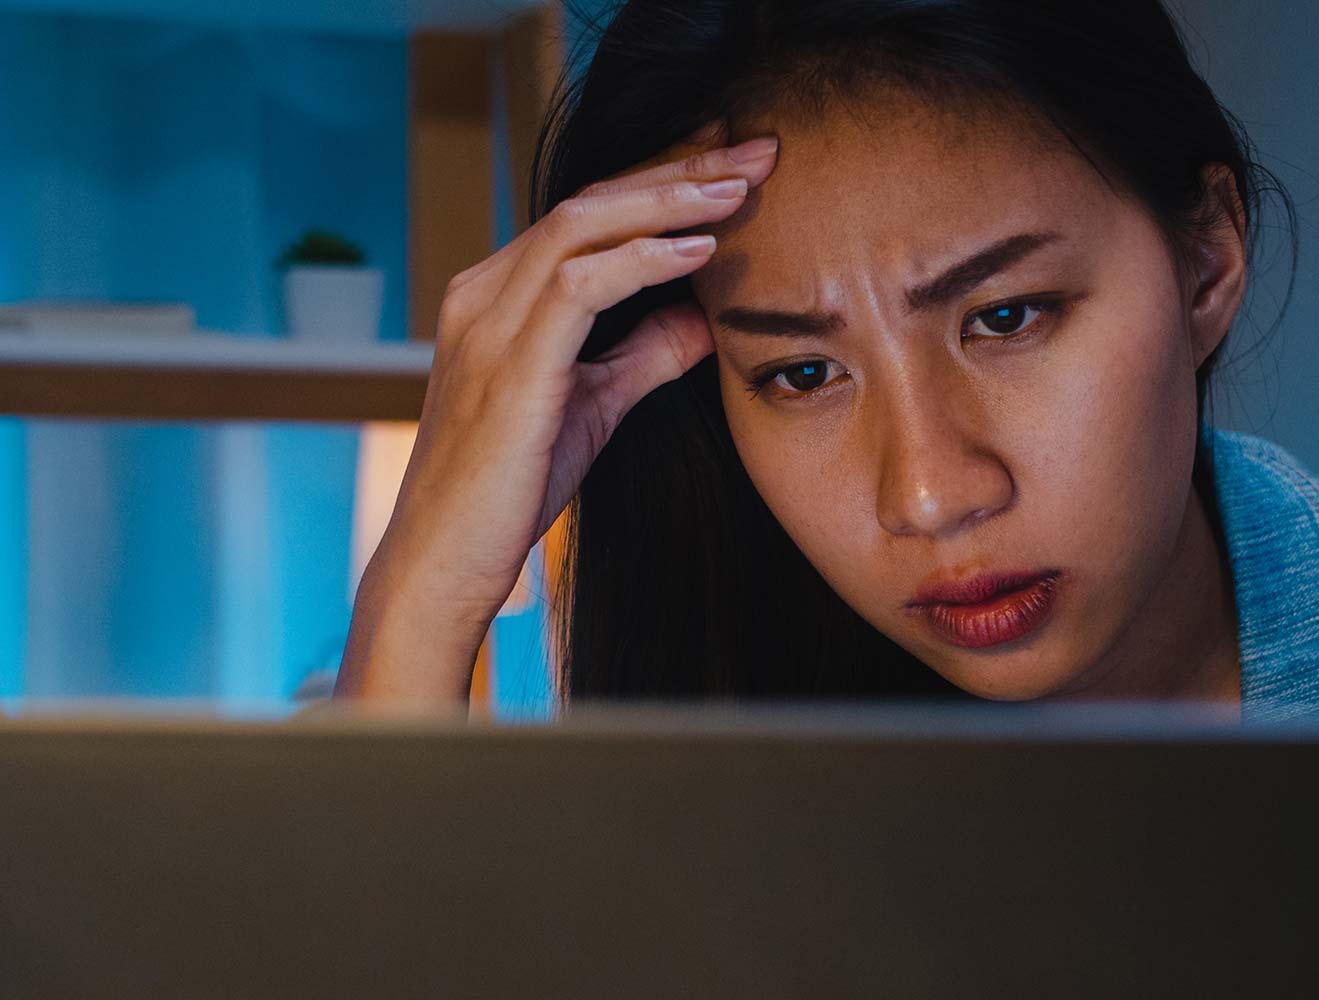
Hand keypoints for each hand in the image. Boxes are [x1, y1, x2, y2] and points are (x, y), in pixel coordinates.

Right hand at [335, 120, 777, 700]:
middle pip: (593, 199)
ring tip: (743, 186)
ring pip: (586, 223)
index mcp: (498, 296)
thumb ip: (643, 355)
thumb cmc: (509, 490)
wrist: (442, 563)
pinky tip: (700, 250)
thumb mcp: (592, 406)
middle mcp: (485, 292)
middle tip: (759, 150)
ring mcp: (488, 321)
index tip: (738, 170)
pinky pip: (581, 283)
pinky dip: (645, 258)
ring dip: (672, 198)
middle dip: (681, 167)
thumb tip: (706, 315)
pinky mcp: (508, 362)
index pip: (590, 214)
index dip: (666, 183)